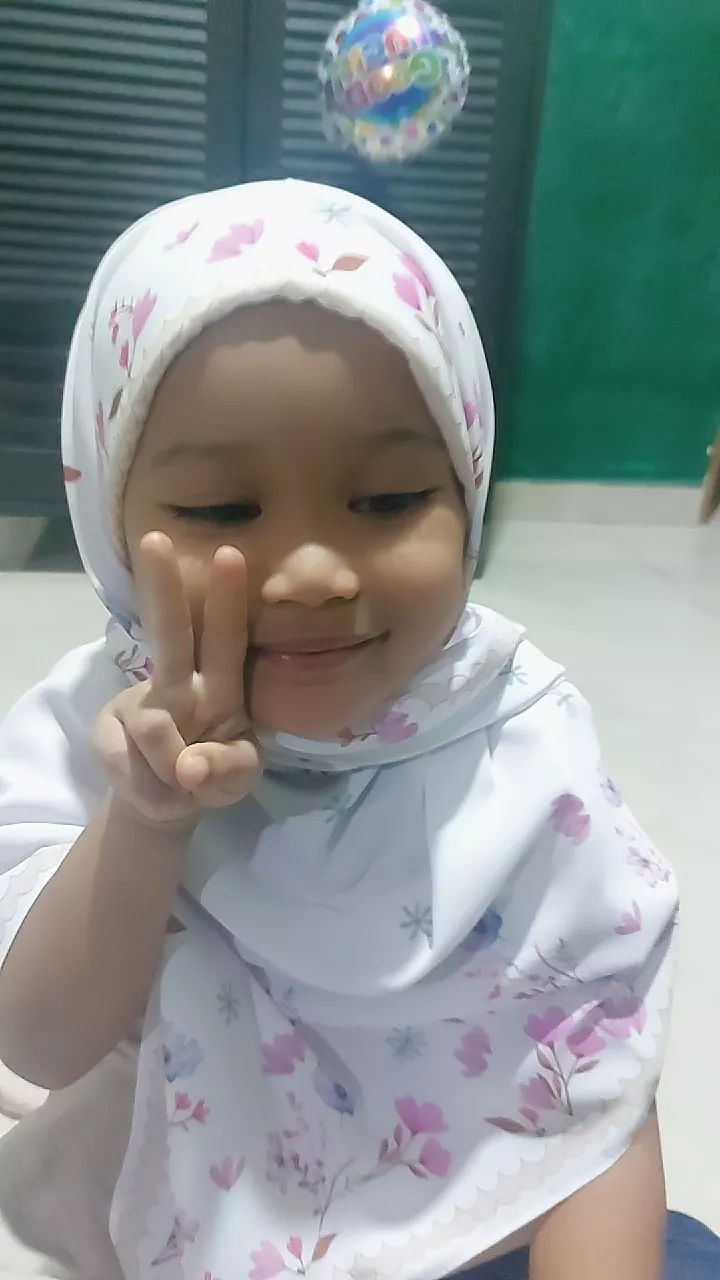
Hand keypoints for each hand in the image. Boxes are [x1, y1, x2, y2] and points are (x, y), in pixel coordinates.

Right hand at [94, 532, 261, 825]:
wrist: (165, 800)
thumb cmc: (214, 771)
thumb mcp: (239, 778)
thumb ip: (228, 770)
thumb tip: (188, 768)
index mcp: (223, 682)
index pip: (228, 635)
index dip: (227, 598)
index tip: (231, 552)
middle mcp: (180, 681)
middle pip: (170, 631)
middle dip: (163, 587)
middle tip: (154, 539)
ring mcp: (139, 703)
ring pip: (154, 725)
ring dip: (173, 771)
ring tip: (183, 788)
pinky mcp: (105, 729)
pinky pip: (129, 764)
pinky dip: (151, 792)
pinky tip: (156, 790)